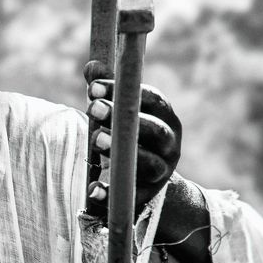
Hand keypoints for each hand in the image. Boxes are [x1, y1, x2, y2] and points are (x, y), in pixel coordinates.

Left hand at [84, 61, 181, 213]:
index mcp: (165, 118)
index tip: (93, 88)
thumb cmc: (128, 135)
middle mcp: (170, 144)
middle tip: (93, 110)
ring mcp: (162, 172)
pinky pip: (133, 197)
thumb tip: (92, 66)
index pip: (152, 100)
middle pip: (156, 131)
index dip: (124, 92)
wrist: (146, 179)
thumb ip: (105, 90)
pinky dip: (112, 193)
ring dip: (122, 151)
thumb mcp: (118, 112)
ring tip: (96, 140)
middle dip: (124, 119)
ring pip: (150, 163)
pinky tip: (93, 189)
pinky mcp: (148, 196)